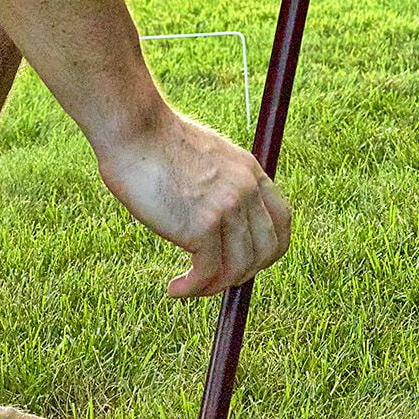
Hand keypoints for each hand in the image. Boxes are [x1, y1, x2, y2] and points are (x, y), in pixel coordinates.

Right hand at [93, 98, 292, 299]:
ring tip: (188, 287)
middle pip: (266, 250)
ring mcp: (228, 208)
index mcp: (252, 172)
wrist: (136, 130)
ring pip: (238, 267)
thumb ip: (222, 185)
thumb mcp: (208, 158)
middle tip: (213, 280)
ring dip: (213, 286)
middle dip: (243, 274)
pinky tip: (175, 289)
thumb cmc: (157, 144)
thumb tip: (220, 222)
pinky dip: (193, 288)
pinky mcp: (202, 226)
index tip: (247, 263)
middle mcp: (247, 190)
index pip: (282, 221)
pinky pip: (208, 273)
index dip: (269, 250)